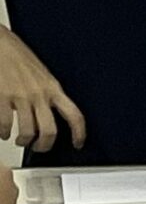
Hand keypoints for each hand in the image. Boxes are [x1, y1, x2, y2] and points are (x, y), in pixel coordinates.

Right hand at [0, 34, 82, 154]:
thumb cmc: (18, 56)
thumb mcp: (41, 75)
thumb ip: (47, 94)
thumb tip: (48, 114)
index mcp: (53, 88)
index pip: (75, 115)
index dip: (79, 133)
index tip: (78, 143)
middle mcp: (39, 93)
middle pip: (50, 131)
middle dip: (44, 146)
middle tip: (38, 148)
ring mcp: (21, 95)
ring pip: (28, 131)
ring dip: (23, 141)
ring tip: (19, 140)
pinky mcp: (3, 96)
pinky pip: (5, 124)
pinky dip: (3, 133)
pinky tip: (3, 132)